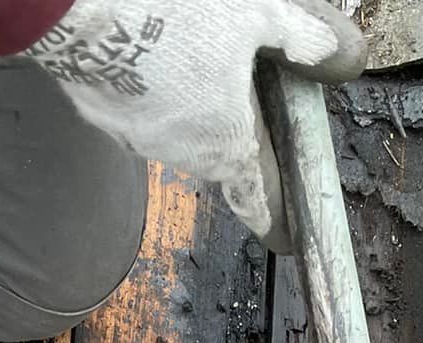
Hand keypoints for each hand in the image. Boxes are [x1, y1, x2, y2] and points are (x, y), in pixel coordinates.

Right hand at [27, 0, 366, 244]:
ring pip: (177, 122)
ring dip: (189, 95)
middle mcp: (181, 153)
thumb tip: (344, 56)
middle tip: (242, 80)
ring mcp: (135, 135)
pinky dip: (149, 77)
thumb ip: (302, 39)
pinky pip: (137, 99)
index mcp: (228, 144)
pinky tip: (148, 38)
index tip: (285, 239)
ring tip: (191, 42)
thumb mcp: (258, 13)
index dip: (276, 220)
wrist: (78, 3)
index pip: (259, 199)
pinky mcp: (100, 108)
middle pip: (219, 149)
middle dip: (233, 122)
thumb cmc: (176, 9)